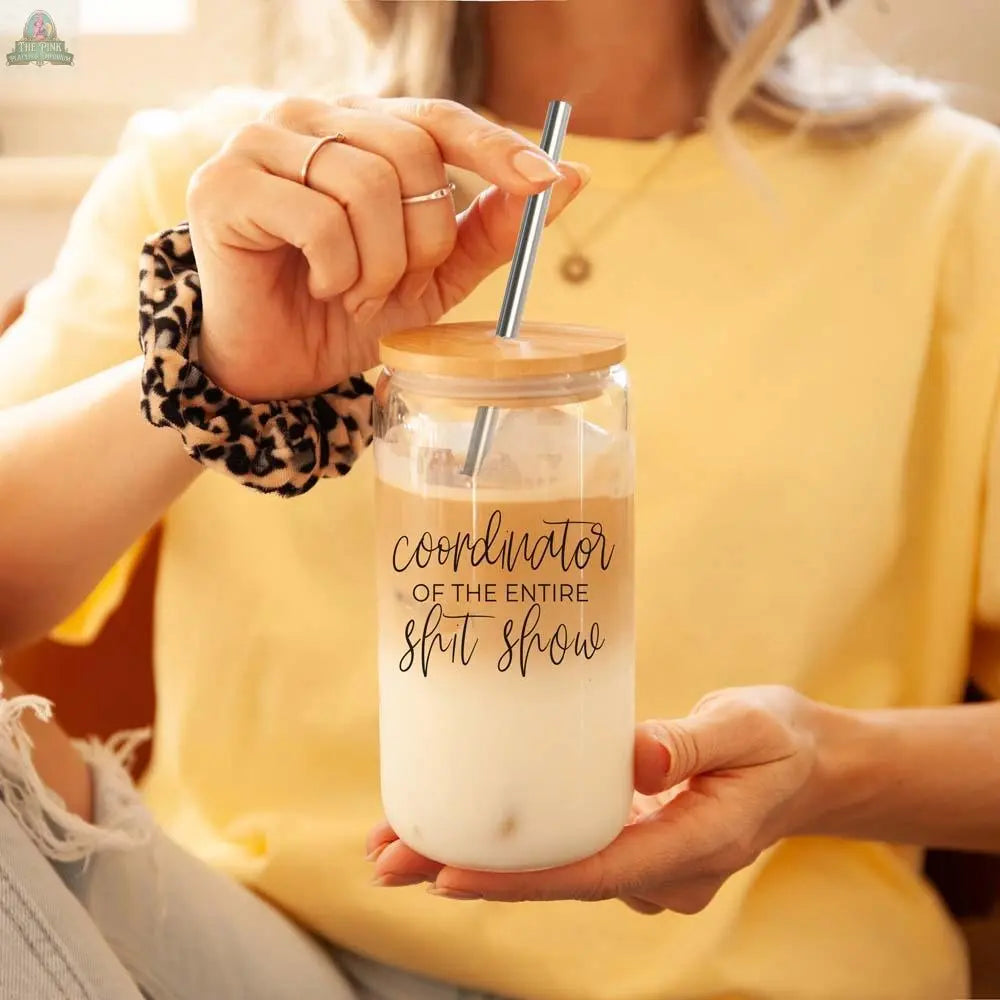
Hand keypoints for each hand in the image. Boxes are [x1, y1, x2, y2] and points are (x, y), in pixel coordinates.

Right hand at [186, 95, 587, 400]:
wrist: (275, 366)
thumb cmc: (348, 312)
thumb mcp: (436, 277)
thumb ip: (493, 229)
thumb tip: (573, 176)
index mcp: (363, 130)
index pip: (439, 116)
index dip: (495, 146)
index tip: (547, 179)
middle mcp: (312, 118)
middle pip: (410, 153)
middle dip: (424, 240)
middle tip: (399, 285)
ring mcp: (262, 143)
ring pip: (367, 185)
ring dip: (379, 264)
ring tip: (355, 293)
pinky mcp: (226, 184)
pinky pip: (319, 219)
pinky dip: (337, 271)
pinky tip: (319, 287)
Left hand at [367, 686, 825, 913]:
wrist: (809, 768)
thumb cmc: (779, 740)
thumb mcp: (747, 725)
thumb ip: (692, 743)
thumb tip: (637, 760)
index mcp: (695, 845)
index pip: (594, 872)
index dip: (519, 879)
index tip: (447, 876)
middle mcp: (663, 872)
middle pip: (556, 880)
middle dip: (470, 873)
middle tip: (386, 862)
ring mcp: (647, 866)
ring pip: (553, 869)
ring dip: (478, 857)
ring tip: (395, 843)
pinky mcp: (632, 844)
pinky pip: (565, 850)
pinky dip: (512, 843)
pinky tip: (457, 825)